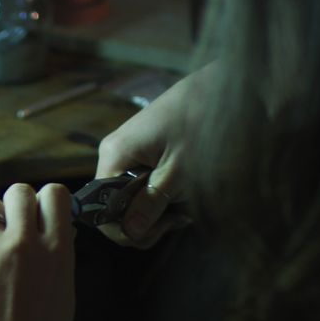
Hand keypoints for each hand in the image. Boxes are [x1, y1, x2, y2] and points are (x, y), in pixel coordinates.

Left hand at [0, 183, 75, 320]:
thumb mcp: (65, 296)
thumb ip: (59, 258)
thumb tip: (51, 230)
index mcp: (57, 252)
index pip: (53, 194)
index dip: (46, 201)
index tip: (41, 213)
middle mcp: (22, 244)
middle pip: (17, 193)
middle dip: (17, 205)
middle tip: (13, 227)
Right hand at [96, 65, 214, 247]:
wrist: (218, 87)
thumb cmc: (199, 123)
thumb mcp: (178, 172)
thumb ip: (151, 204)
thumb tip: (128, 233)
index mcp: (114, 156)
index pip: (101, 209)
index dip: (124, 228)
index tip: (158, 229)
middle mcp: (113, 156)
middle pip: (114, 208)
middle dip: (143, 222)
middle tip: (175, 220)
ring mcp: (126, 155)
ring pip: (130, 201)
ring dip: (156, 211)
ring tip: (184, 206)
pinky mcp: (142, 155)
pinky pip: (141, 187)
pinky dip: (161, 197)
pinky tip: (181, 195)